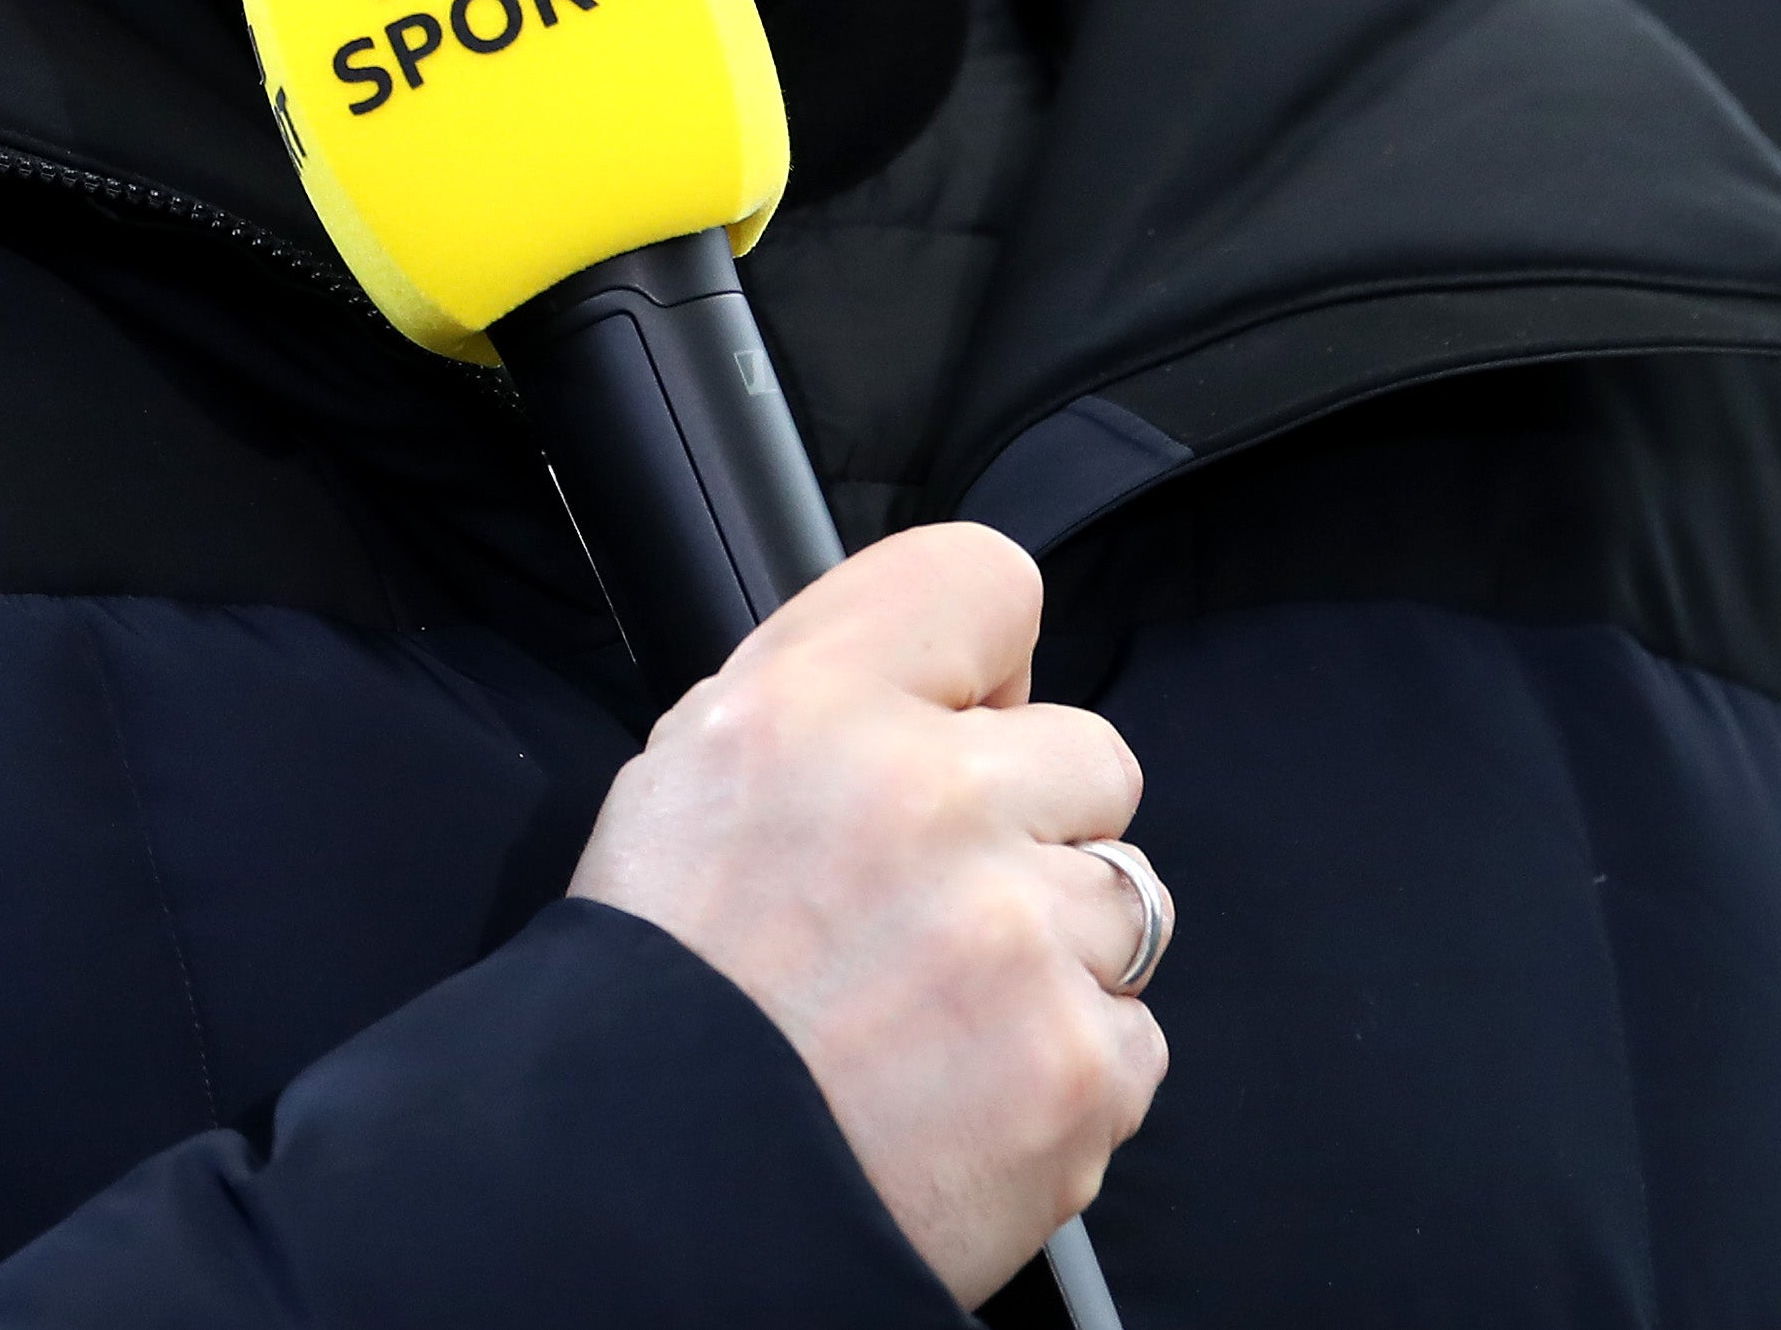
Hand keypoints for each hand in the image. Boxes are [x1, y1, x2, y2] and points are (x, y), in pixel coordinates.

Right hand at [566, 522, 1171, 1305]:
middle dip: (1032, 826)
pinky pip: (1135, 1033)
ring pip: (1126, 898)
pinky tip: (966, 1092)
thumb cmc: (661, 994)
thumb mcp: (693, 775)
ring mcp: (1016, 937)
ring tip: (939, 1014)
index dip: (985, 663)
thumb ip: (829, 697)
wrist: (645, 1202)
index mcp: (813, 707)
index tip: (964, 720)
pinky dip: (1067, 1069)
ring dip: (1053, 952)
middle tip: (932, 909)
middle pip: (1092, 754)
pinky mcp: (1077, 1067)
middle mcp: (926, 797)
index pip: (989, 579)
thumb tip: (962, 680)